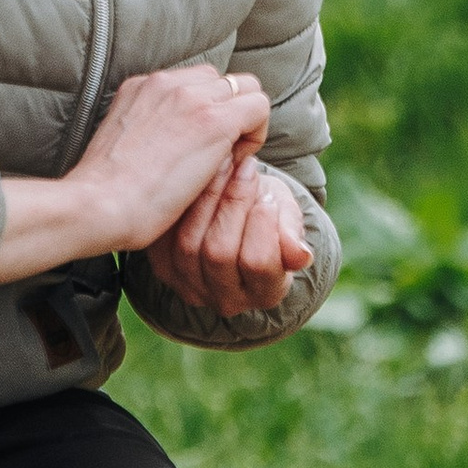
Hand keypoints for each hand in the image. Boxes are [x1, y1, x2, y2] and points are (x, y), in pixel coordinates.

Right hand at [0, 67, 270, 286]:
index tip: (198, 147)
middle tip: (219, 154)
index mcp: (141, 88)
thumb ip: (147, 131)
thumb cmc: (103, 194)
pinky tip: (236, 163)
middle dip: (229, 112)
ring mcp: (191, 98)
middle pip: (221, 80)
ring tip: (228, 159)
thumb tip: (172, 143)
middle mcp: (166, 83)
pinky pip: (259, 108)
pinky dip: (256, 134)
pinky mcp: (214, 121)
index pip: (193, 82)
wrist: (96, 205)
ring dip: (245, 120)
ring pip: (246, 88)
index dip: (205, 112)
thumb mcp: (121, 145)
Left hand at [141, 149, 312, 320]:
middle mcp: (229, 300)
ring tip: (222, 166)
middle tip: (243, 169)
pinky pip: (166, 239)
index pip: (259, 263)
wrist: (238, 212)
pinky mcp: (167, 272)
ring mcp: (193, 289)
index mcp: (266, 291)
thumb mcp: (287, 216)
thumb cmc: (268, 213)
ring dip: (207, 199)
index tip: (268, 195)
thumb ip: (293, 233)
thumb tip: (301, 256)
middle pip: (220, 254)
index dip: (263, 225)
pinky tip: (197, 179)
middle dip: (233, 204)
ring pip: (190, 246)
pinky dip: (182, 206)